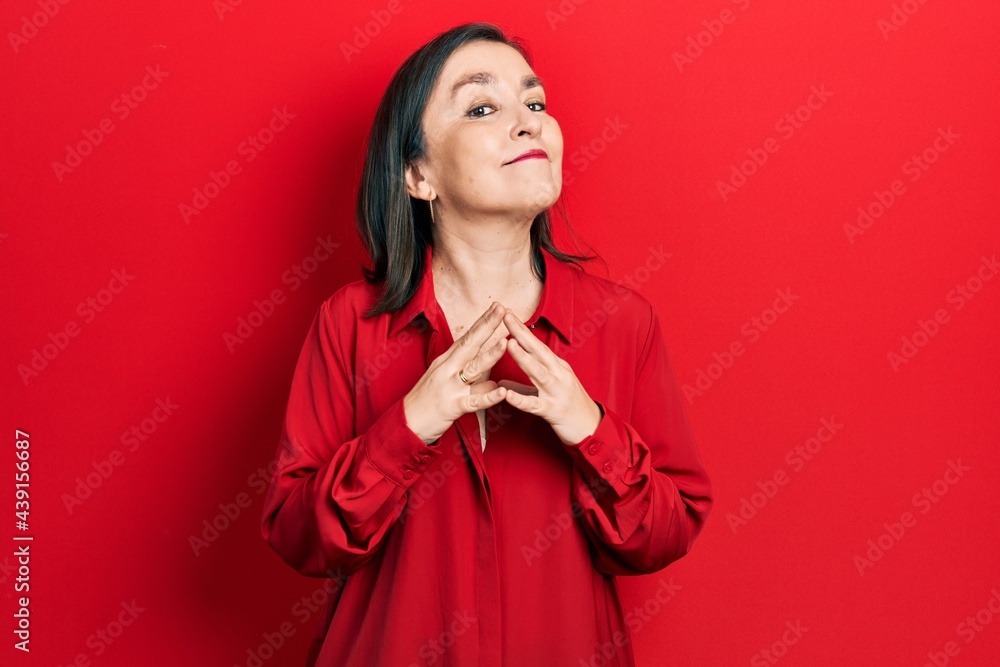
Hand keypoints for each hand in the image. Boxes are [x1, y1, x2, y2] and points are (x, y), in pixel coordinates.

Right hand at [403, 301, 510, 443]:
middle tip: (503, 310)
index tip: (497, 306)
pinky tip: (502, 391)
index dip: (483, 321)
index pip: (468, 337)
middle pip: (470, 345)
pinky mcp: (452, 406)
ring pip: (473, 369)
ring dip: (490, 355)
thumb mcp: (446, 383)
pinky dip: (488, 397)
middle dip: (488, 326)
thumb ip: (472, 380)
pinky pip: (473, 401)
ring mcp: (450, 387)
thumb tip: (493, 381)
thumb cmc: (427, 402)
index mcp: (447, 361)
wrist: (406, 423)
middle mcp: (448, 369)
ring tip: (505, 343)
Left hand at [497, 309, 602, 444]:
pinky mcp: (553, 411)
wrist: (592, 428)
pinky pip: (534, 404)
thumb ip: (524, 387)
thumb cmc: (570, 407)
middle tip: (506, 317)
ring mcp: (557, 392)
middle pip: (538, 351)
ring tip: (509, 344)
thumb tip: (502, 384)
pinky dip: (519, 399)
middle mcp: (558, 375)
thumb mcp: (550, 390)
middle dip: (521, 333)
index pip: (537, 345)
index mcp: (557, 367)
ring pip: (538, 372)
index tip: (508, 314)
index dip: (522, 330)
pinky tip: (506, 394)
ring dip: (523, 358)